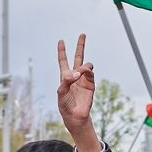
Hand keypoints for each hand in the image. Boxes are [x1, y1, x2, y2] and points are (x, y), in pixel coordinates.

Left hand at [56, 36, 101, 151]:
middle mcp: (75, 76)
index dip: (62, 51)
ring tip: (81, 71)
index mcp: (65, 77)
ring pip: (86, 66)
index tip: (61, 41)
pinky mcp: (91, 85)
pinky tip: (83, 74)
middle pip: (78, 57)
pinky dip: (87, 72)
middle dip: (80, 46)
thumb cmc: (65, 105)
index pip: (63, 61)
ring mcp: (84, 79)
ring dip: (83, 66)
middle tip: (82, 34)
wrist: (75, 116)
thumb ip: (66, 80)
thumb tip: (77, 72)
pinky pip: (91, 74)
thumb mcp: (60, 92)